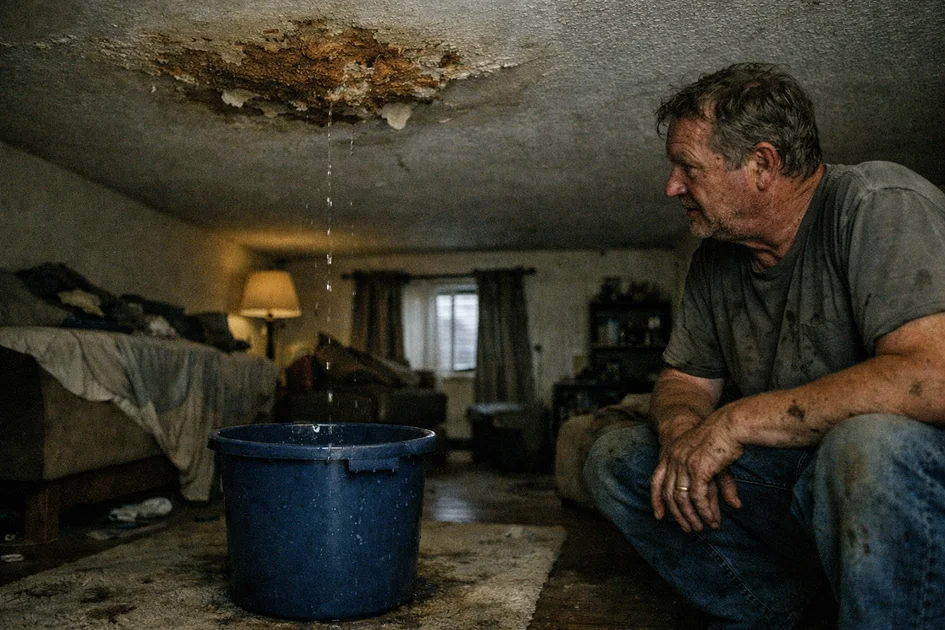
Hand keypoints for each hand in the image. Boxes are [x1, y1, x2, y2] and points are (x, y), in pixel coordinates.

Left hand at [650, 410, 743, 531]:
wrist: (729, 422)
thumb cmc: (724, 439)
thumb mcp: (716, 462)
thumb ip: (721, 485)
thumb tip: (735, 505)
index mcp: (671, 454)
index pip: (656, 482)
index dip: (656, 500)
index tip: (659, 517)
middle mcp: (673, 460)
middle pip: (669, 494)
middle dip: (678, 514)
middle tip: (689, 528)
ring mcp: (683, 464)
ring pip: (682, 498)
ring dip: (692, 516)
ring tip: (702, 527)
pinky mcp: (697, 468)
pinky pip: (696, 496)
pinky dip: (703, 510)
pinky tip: (710, 518)